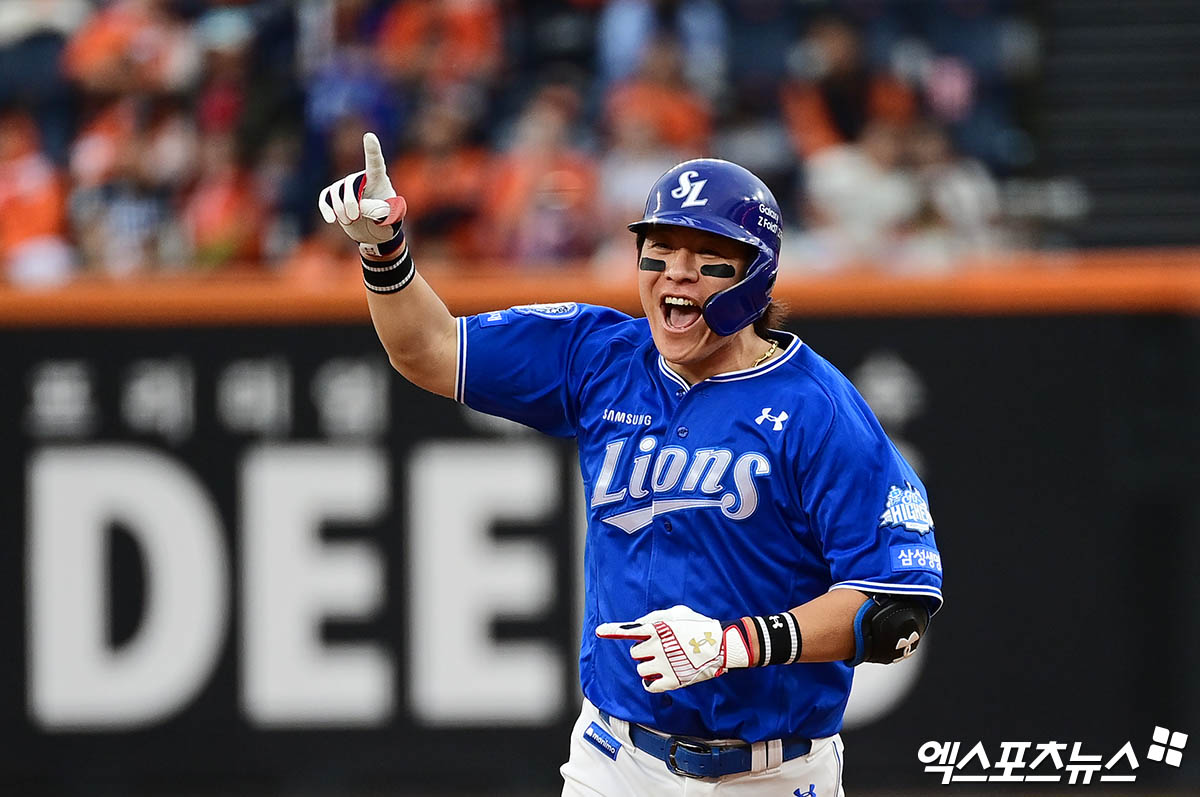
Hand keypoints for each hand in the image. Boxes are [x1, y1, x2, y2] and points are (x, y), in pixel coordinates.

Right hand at [317, 132, 406, 246]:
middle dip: (350, 201)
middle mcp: (361, 178)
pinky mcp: (335, 196)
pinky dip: (326, 207)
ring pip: (337, 191)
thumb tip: (361, 207)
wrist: (375, 232)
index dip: (372, 150)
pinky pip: (326, 197)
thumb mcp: (390, 218)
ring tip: (350, 221)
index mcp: (379, 179)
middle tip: (355, 217)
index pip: (375, 163)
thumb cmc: (387, 221)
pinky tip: (331, 219)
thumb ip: (379, 211)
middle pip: (351, 183)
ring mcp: (346, 186)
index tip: (369, 136)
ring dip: (340, 208)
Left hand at [596, 605, 749, 691]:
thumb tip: (638, 625)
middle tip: (660, 649)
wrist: (721, 645)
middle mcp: (658, 647)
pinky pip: (649, 686)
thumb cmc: (699, 626)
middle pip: (635, 653)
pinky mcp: (672, 681)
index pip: (631, 629)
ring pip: (641, 670)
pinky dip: (651, 683)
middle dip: (643, 651)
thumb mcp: (677, 613)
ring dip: (648, 667)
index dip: (613, 630)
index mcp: (658, 629)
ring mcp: (664, 665)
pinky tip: (661, 676)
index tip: (599, 630)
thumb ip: (654, 617)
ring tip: (665, 662)